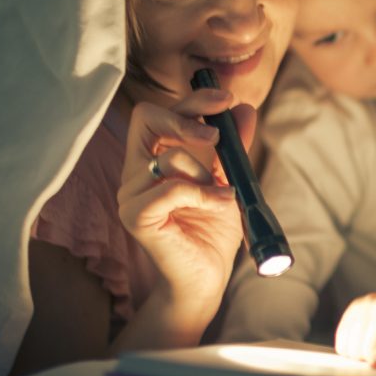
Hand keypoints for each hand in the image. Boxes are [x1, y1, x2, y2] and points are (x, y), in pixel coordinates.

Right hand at [117, 88, 256, 308]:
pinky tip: (219, 203)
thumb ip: (232, 146)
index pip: (158, 113)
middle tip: (217, 135)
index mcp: (152, 159)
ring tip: (221, 195)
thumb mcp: (228, 179)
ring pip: (168, 157)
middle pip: (146, 118)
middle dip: (186, 118)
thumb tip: (244, 108)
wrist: (207, 276)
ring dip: (204, 172)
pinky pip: (169, 188)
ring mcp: (130, 194)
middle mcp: (134, 172)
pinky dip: (201, 192)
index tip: (225, 98)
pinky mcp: (135, 217)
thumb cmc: (212, 231)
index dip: (191, 100)